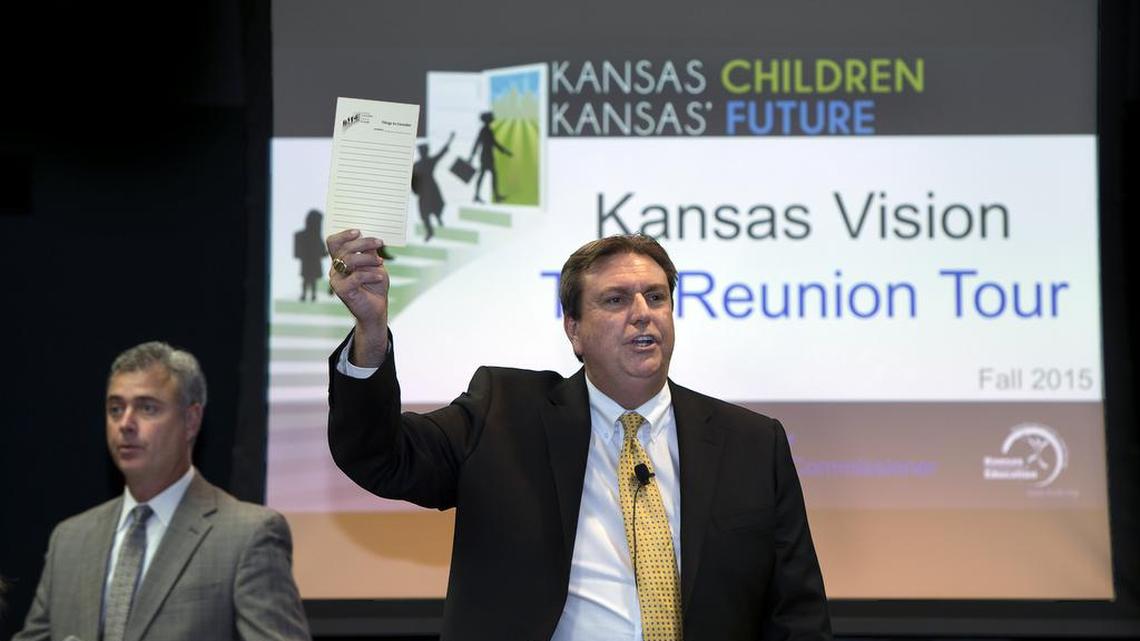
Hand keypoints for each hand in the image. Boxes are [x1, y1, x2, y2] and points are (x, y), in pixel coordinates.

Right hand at [327, 229, 388, 364]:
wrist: (377, 308)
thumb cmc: (375, 285)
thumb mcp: (375, 265)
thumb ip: (370, 252)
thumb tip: (369, 237)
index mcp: (341, 260)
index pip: (333, 242)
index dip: (343, 235)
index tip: (358, 231)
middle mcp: (335, 269)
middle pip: (344, 249)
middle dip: (363, 243)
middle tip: (379, 243)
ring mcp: (336, 280)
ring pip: (349, 260)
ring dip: (368, 258)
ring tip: (381, 263)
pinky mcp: (342, 291)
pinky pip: (356, 277)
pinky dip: (371, 275)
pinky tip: (380, 277)